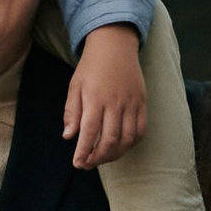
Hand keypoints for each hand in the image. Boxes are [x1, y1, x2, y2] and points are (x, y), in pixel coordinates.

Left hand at [61, 24, 146, 171]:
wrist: (115, 46)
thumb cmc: (91, 67)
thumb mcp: (75, 86)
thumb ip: (72, 112)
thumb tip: (68, 136)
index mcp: (95, 98)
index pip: (89, 132)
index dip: (84, 151)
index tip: (78, 163)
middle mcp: (115, 102)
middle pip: (110, 139)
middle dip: (99, 157)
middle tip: (88, 164)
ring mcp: (131, 103)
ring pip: (127, 138)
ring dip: (115, 154)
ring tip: (103, 158)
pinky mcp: (142, 102)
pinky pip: (141, 129)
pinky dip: (132, 143)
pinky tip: (120, 146)